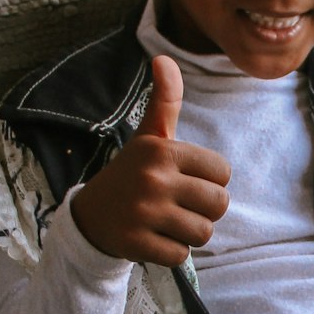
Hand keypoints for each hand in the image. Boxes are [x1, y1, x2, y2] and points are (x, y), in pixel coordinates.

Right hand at [70, 55, 229, 264]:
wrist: (90, 215)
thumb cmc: (133, 173)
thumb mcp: (149, 137)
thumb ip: (165, 101)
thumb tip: (164, 58)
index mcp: (161, 151)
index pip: (222, 173)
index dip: (210, 181)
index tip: (186, 180)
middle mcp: (152, 179)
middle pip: (218, 204)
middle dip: (204, 209)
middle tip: (179, 205)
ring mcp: (143, 213)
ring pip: (203, 232)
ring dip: (190, 232)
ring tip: (168, 222)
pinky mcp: (136, 244)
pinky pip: (182, 255)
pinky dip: (172, 252)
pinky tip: (154, 238)